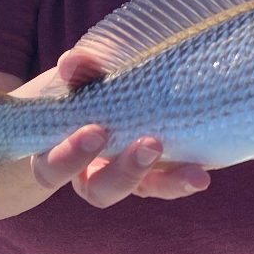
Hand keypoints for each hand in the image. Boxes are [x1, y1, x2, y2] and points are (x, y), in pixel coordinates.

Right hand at [30, 50, 210, 208]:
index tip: (95, 132)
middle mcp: (92, 172)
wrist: (112, 84)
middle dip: (124, 172)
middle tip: (148, 145)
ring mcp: (128, 174)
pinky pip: (169, 183)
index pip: (52, 170)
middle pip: (101, 190)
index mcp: (60, 152)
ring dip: (165, 181)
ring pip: (142, 190)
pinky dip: (184, 179)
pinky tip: (201, 174)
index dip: (69, 158)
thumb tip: (73, 62)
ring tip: (191, 171)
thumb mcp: (79, 71)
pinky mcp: (158, 170)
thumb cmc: (85, 79)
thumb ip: (77, 66)